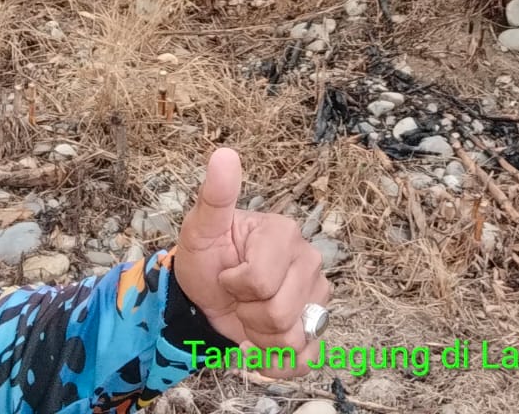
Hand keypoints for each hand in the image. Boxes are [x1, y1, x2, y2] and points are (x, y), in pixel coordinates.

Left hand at [172, 149, 330, 375]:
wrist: (205, 295)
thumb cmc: (206, 258)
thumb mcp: (201, 227)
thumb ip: (216, 196)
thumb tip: (224, 155)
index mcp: (283, 234)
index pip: (261, 281)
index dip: (235, 286)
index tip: (226, 273)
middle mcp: (308, 261)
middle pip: (279, 313)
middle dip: (247, 315)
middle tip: (237, 298)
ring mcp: (317, 294)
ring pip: (293, 339)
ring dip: (260, 339)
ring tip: (249, 317)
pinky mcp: (317, 324)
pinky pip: (307, 358)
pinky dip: (280, 363)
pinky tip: (262, 349)